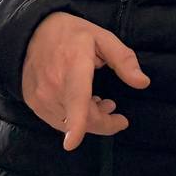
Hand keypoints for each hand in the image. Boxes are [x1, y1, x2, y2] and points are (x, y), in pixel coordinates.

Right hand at [22, 13, 149, 150]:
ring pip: (71, 124)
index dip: (75, 123)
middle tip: (114, 108)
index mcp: (73, 66)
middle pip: (83, 119)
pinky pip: (58, 121)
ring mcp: (40, 97)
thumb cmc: (71, 34)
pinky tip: (80, 104)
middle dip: (105, 122)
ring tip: (99, 101)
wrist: (32, 33)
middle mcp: (53, 86)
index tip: (73, 142)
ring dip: (90, 120)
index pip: (75, 98)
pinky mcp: (34, 103)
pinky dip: (73, 119)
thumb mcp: (102, 38)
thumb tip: (143, 83)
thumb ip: (124, 60)